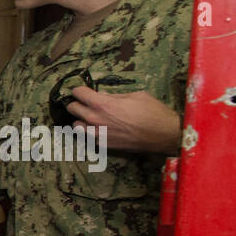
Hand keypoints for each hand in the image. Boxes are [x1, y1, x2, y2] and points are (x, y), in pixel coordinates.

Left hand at [67, 88, 182, 154]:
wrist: (163, 135)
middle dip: (77, 103)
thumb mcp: (135, 95)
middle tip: (85, 103)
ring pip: (76, 125)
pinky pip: (87, 137)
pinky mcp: (102, 145)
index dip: (80, 90)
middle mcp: (95, 119)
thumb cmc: (152, 112)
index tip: (82, 91)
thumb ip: (114, 96)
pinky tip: (99, 129)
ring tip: (90, 118)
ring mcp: (97, 134)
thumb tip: (102, 96)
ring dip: (81, 120)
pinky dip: (90, 132)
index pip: (78, 93)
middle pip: (72, 109)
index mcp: (102, 104)